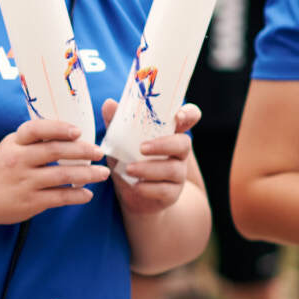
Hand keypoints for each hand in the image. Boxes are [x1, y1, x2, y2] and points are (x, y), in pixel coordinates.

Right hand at [0, 119, 109, 225]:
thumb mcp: (10, 147)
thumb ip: (33, 140)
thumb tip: (70, 133)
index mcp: (14, 143)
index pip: (37, 130)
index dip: (59, 128)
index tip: (78, 131)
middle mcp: (18, 160)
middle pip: (55, 151)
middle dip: (82, 151)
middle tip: (99, 152)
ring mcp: (24, 182)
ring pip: (62, 175)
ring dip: (87, 174)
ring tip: (102, 174)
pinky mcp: (30, 202)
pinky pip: (60, 197)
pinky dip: (77, 196)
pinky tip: (87, 194)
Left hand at [103, 98, 198, 215]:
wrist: (132, 195)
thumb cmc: (129, 160)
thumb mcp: (120, 141)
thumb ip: (116, 123)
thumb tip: (109, 104)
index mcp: (170, 133)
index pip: (189, 118)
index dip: (189, 114)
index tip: (178, 116)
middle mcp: (178, 152)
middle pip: (184, 143)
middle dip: (164, 145)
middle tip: (142, 148)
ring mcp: (178, 173)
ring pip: (173, 169)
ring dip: (149, 169)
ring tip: (129, 169)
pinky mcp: (172, 193)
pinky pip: (165, 190)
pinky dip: (148, 188)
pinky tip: (136, 186)